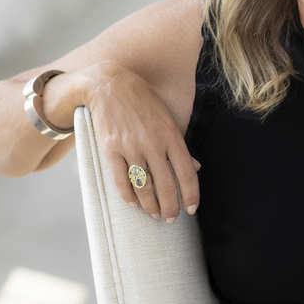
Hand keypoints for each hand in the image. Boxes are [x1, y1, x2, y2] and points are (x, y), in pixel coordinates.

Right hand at [86, 61, 199, 222]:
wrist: (109, 84)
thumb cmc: (143, 100)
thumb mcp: (167, 117)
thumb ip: (180, 144)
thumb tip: (194, 167)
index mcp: (171, 134)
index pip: (186, 172)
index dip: (191, 194)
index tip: (191, 208)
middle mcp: (153, 143)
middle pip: (166, 185)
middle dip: (171, 207)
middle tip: (171, 218)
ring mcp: (131, 147)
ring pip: (144, 187)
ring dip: (151, 206)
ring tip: (155, 214)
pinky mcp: (111, 150)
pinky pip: (121, 181)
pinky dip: (128, 196)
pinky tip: (134, 204)